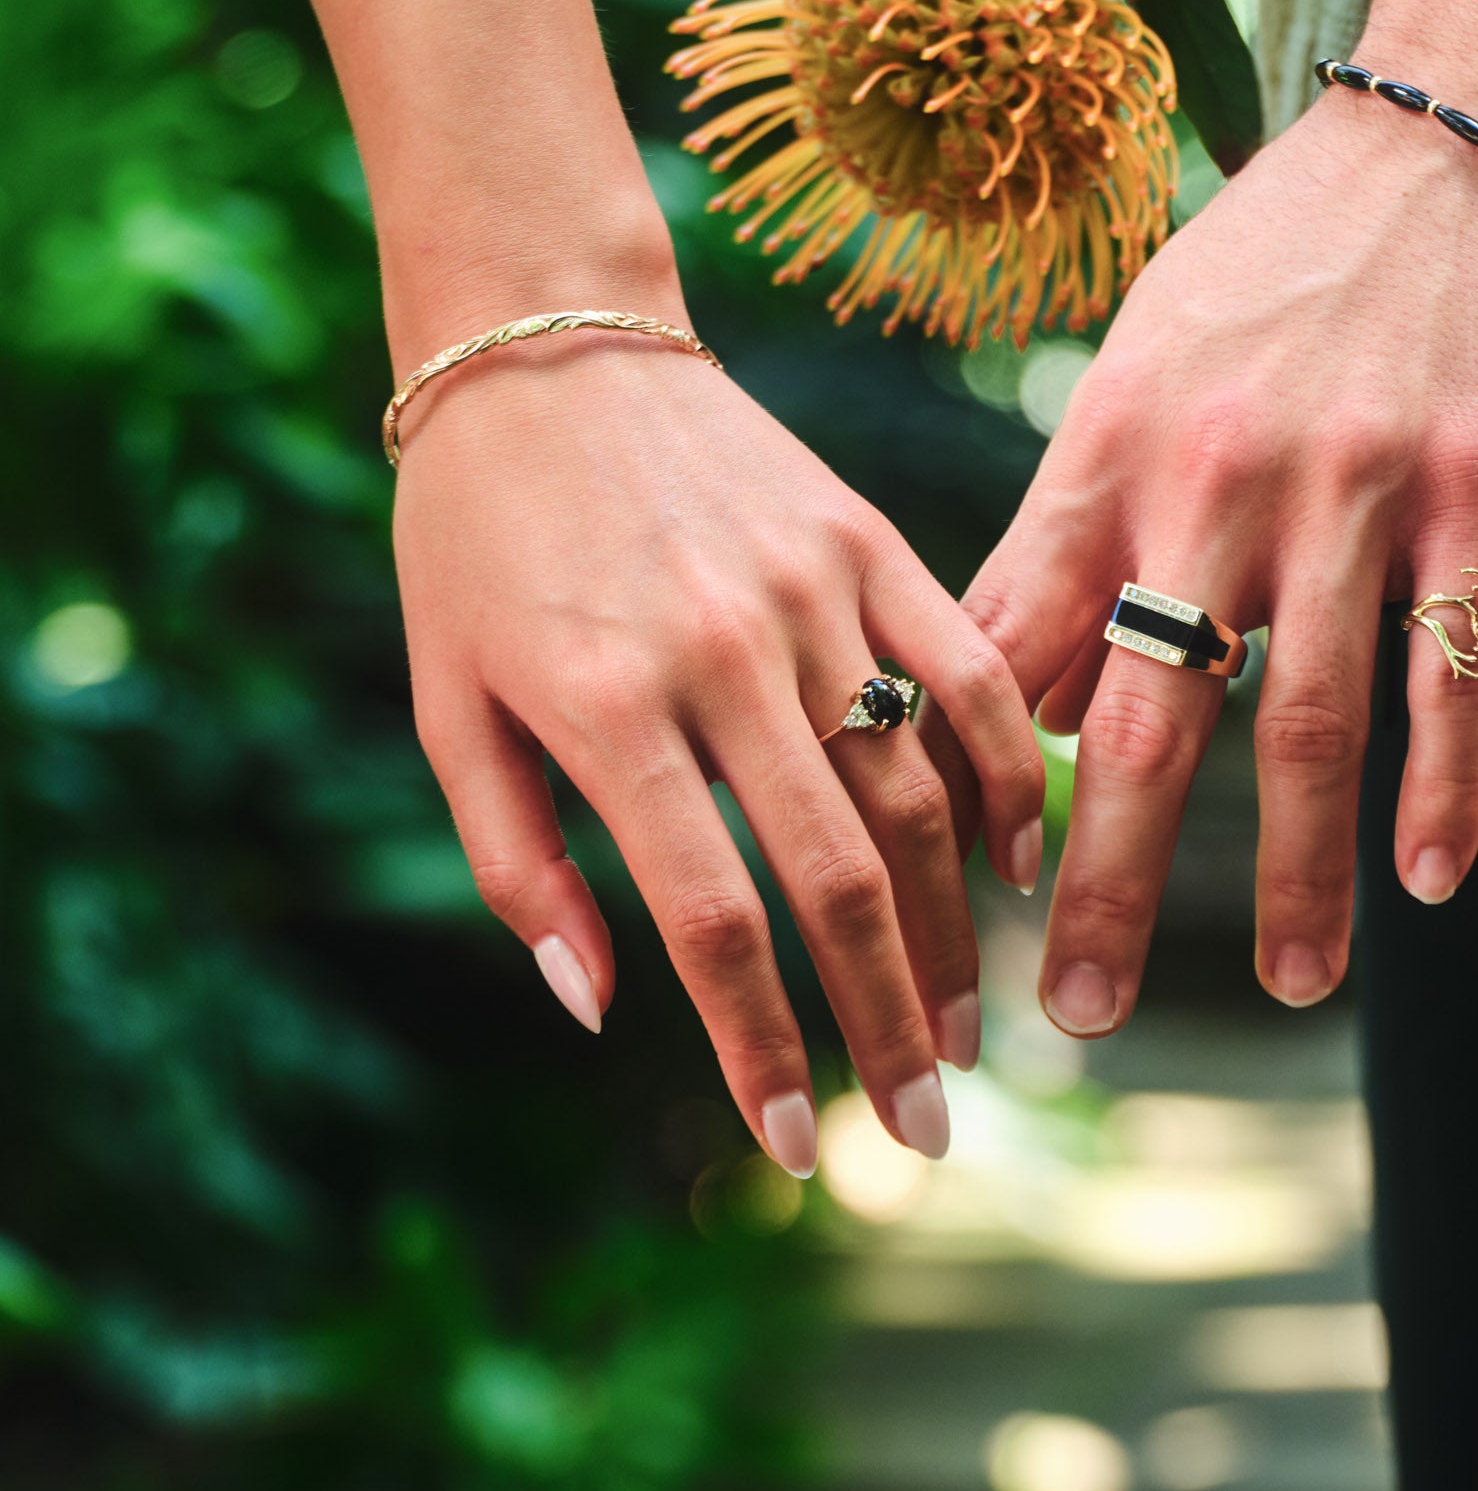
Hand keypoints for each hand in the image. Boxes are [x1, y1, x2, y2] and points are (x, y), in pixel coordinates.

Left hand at [391, 278, 1044, 1170]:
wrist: (542, 344)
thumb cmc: (473, 540)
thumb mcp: (445, 705)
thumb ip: (518, 862)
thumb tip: (600, 1007)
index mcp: (606, 704)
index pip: (713, 916)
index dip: (763, 1045)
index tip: (796, 1146)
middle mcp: (724, 653)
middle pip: (839, 873)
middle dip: (886, 1022)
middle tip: (925, 1131)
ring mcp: (812, 590)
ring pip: (916, 788)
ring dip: (949, 929)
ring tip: (963, 1029)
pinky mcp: (867, 541)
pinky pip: (968, 669)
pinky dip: (1008, 770)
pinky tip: (1019, 858)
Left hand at [962, 67, 1477, 1035]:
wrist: (1457, 123)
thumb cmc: (1276, 261)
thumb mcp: (1135, 368)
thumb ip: (1069, 523)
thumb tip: (1003, 681)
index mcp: (1113, 450)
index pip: (1023, 648)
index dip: (981, 785)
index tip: (953, 902)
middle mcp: (1217, 478)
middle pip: (1149, 717)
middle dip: (1107, 883)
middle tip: (1075, 1017)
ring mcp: (1354, 485)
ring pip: (1311, 714)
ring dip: (1295, 870)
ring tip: (1289, 987)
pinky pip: (1460, 660)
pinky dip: (1451, 779)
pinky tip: (1435, 878)